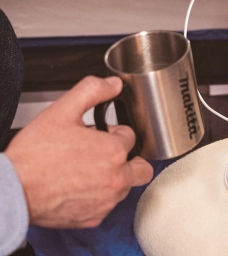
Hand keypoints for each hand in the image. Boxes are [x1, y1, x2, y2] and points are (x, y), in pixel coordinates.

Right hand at [5, 76, 153, 227]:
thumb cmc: (34, 156)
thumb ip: (92, 91)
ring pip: (125, 186)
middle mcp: (115, 180)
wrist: (12, 190)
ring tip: (86, 168)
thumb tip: (113, 84)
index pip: (130, 136)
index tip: (97, 135)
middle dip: (126, 158)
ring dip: (113, 177)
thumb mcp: (62, 111)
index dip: (113, 132)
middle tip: (103, 153)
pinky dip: (98, 196)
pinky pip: (107, 205)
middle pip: (140, 166)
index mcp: (114, 152)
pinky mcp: (94, 219)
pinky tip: (78, 186)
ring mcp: (105, 202)